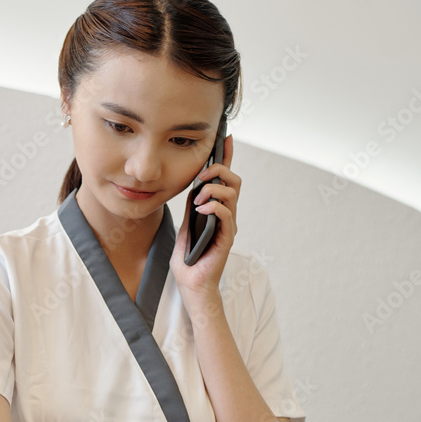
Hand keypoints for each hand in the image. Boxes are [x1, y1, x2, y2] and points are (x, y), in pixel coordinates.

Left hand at [170, 133, 241, 306]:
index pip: (225, 180)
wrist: (191, 284)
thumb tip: (192, 188)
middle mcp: (227, 216)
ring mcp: (228, 227)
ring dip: (213, 190)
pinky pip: (228, 215)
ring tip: (198, 199)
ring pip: (232, 195)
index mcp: (217, 211)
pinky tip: (202, 210)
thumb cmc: (188, 260)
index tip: (226, 137)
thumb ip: (191, 209)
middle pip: (234, 182)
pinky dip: (215, 207)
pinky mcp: (226, 239)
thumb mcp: (186, 226)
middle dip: (219, 171)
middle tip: (201, 176)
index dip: (227, 157)